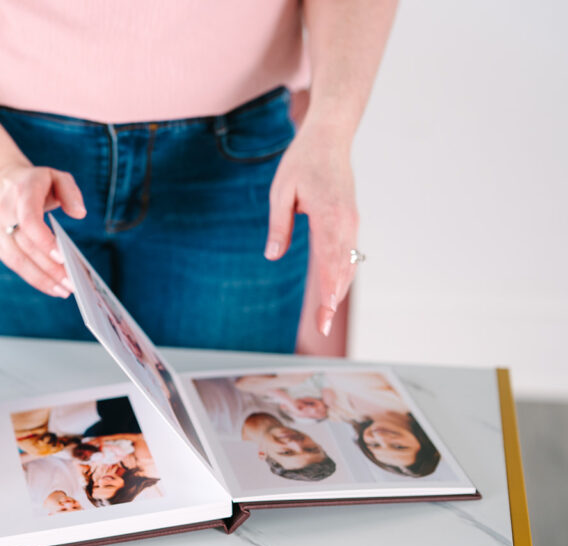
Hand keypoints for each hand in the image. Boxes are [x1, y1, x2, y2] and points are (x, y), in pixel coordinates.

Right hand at [0, 163, 86, 297]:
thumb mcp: (56, 176)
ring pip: (18, 260)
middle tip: (72, 283)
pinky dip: (33, 278)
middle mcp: (3, 211)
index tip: (63, 258)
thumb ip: (70, 192)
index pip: (29, 221)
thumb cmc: (36, 183)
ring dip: (42, 279)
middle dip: (51, 268)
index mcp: (21, 192)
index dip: (45, 241)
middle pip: (27, 246)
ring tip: (64, 290)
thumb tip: (79, 213)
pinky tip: (51, 286)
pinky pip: (13, 264)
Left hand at [265, 123, 358, 335]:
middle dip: (332, 300)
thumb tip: (273, 255)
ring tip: (326, 318)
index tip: (325, 312)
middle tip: (322, 328)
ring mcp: (352, 221)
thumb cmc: (302, 162)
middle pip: (341, 268)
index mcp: (328, 214)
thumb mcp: (281, 191)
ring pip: (348, 263)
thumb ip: (279, 225)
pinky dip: (342, 275)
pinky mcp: (351, 220)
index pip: (330, 259)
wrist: (330, 137)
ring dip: (338, 291)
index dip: (328, 289)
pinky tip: (334, 293)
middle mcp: (346, 221)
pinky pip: (348, 253)